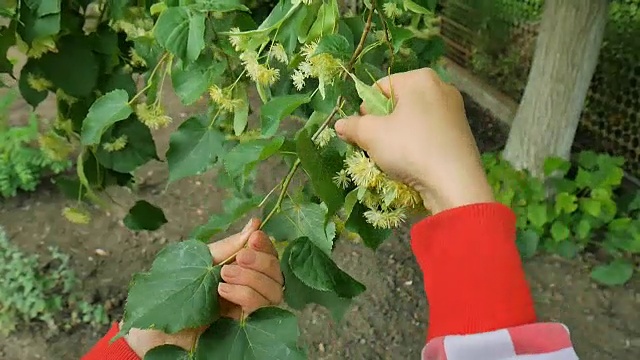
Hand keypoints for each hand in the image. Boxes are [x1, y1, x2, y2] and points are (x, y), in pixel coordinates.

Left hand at [124, 218, 283, 355]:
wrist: (153, 328)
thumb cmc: (172, 293)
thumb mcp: (200, 261)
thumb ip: (228, 247)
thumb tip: (255, 224)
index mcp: (242, 273)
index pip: (269, 258)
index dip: (266, 246)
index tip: (255, 236)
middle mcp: (251, 292)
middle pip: (277, 275)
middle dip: (262, 261)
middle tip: (240, 257)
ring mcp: (250, 312)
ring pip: (274, 292)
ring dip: (253, 278)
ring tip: (224, 275)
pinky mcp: (245, 329)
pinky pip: (260, 309)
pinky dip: (246, 294)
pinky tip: (223, 289)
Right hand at [334, 68, 493, 213]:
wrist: (455, 183)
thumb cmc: (410, 149)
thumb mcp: (372, 136)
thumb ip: (353, 126)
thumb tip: (340, 124)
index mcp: (420, 78)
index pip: (380, 88)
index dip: (366, 110)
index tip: (364, 131)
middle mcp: (441, 87)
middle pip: (398, 103)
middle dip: (383, 123)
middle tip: (377, 146)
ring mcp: (455, 110)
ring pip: (414, 119)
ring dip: (399, 136)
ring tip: (395, 157)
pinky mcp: (462, 132)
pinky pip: (430, 132)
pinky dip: (418, 144)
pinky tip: (415, 162)